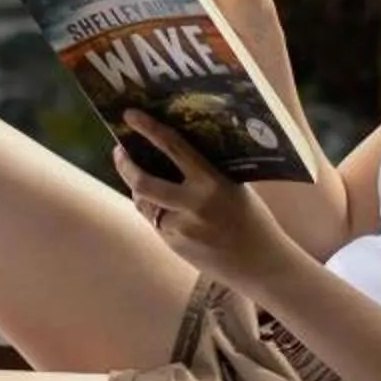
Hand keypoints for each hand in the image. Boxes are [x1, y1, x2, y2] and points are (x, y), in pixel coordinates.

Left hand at [113, 111, 302, 292]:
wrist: (262, 265)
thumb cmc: (252, 219)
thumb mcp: (233, 186)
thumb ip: (204, 172)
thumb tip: (171, 151)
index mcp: (212, 183)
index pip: (173, 147)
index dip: (148, 128)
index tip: (130, 114)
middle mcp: (192, 205)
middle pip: (142, 181)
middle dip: (125, 165)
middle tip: (119, 152)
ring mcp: (180, 229)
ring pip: (144, 203)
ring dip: (138, 190)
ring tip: (140, 178)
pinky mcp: (174, 246)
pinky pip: (154, 222)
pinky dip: (155, 211)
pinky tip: (163, 207)